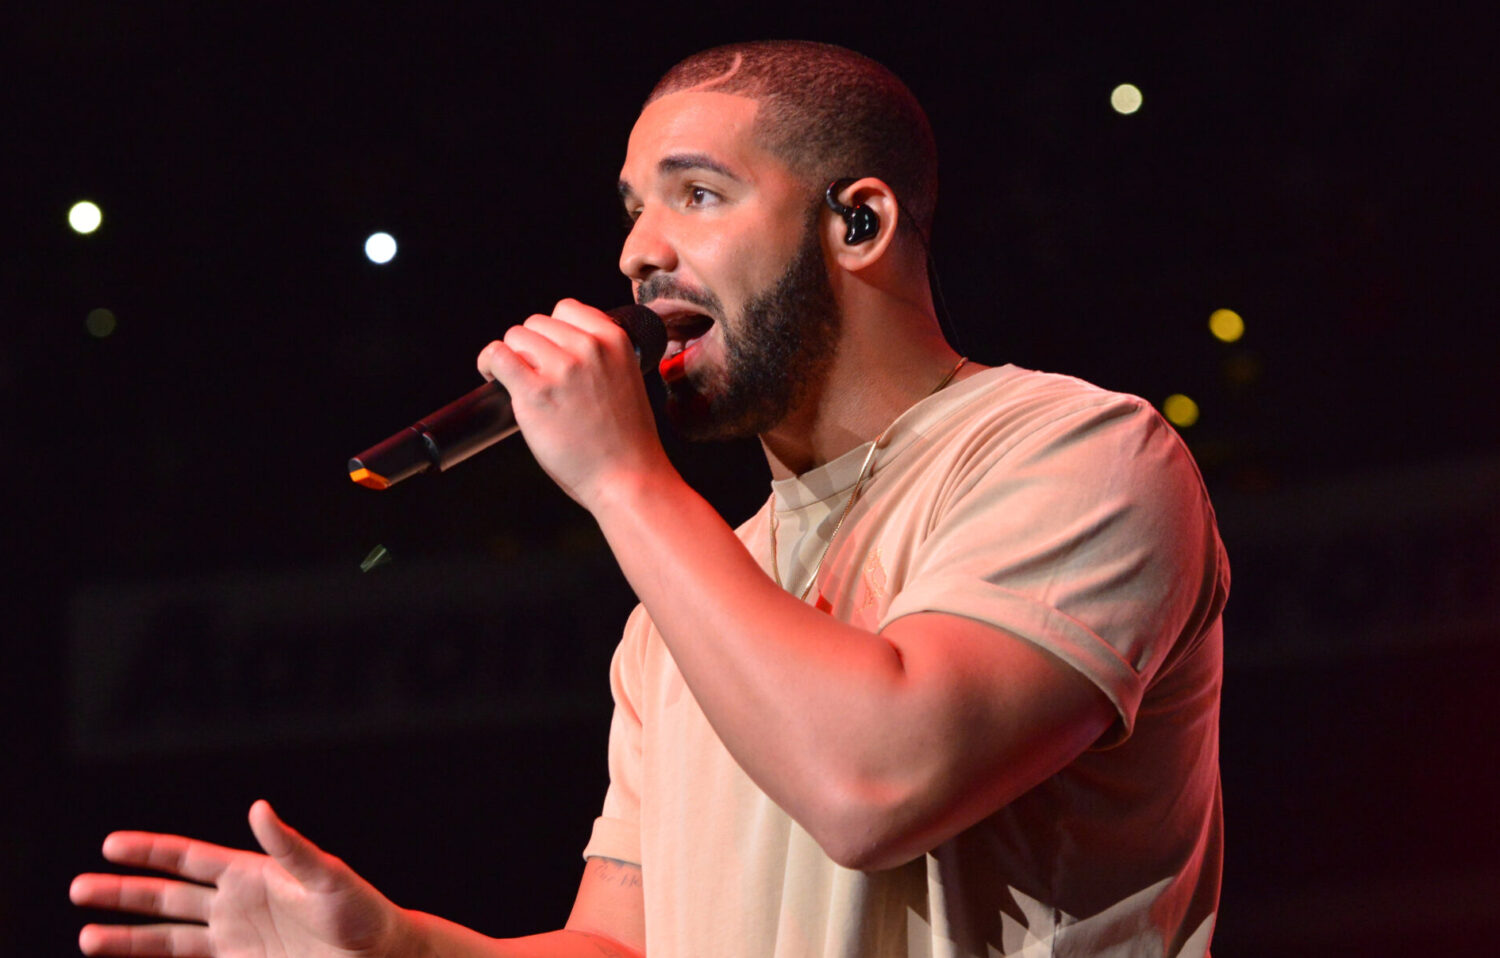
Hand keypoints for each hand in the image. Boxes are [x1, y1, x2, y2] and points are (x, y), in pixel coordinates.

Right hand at [71, 800, 408, 956]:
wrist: (377, 953)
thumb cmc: (358, 909)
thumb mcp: (324, 875)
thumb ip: (289, 846)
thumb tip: (258, 808)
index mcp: (250, 873)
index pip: (188, 858)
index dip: (150, 851)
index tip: (109, 846)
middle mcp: (235, 902)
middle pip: (166, 896)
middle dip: (122, 892)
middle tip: (77, 889)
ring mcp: (235, 935)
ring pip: (168, 935)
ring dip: (127, 937)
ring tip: (85, 938)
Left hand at [476, 299, 671, 508]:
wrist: (627, 477)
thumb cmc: (626, 440)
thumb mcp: (626, 378)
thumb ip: (599, 356)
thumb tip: (557, 346)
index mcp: (615, 340)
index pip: (566, 308)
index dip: (553, 331)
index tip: (549, 352)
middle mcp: (588, 347)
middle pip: (536, 323)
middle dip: (531, 347)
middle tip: (534, 375)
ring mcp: (561, 368)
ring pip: (515, 336)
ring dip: (512, 357)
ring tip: (517, 380)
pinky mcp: (535, 392)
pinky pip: (497, 356)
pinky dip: (489, 363)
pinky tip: (492, 376)